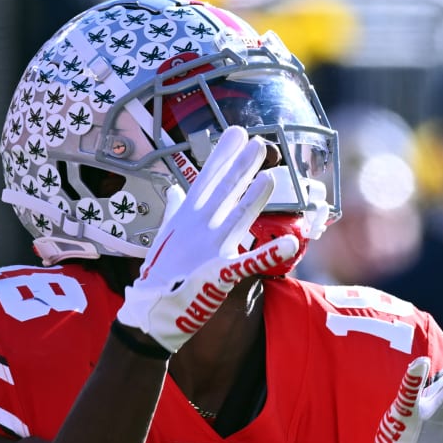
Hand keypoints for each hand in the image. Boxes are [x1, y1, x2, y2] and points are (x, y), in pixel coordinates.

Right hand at [116, 127, 299, 353]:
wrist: (152, 310)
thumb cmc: (160, 272)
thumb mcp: (165, 235)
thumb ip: (175, 210)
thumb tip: (176, 190)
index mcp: (187, 216)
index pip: (208, 179)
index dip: (224, 155)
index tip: (237, 132)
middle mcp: (199, 227)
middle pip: (224, 191)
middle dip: (242, 166)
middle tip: (260, 144)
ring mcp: (210, 249)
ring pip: (238, 218)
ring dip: (255, 198)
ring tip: (271, 176)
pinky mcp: (221, 273)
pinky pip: (250, 262)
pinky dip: (269, 253)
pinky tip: (290, 243)